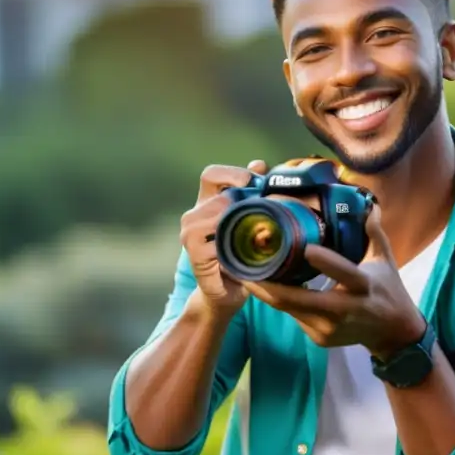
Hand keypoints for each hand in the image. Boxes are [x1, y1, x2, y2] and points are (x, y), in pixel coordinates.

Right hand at [180, 161, 267, 311]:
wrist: (231, 290)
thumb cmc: (242, 252)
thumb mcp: (251, 220)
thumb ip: (253, 192)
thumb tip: (258, 164)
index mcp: (208, 202)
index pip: (211, 174)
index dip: (232, 173)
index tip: (254, 181)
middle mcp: (194, 216)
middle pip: (216, 196)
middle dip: (243, 202)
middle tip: (264, 211)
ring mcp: (190, 237)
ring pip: (212, 217)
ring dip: (237, 223)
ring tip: (254, 232)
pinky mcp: (195, 257)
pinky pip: (212, 244)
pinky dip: (231, 247)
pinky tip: (243, 251)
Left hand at [242, 204, 426, 359]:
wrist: (393, 333)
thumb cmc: (388, 289)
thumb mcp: (384, 260)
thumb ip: (374, 233)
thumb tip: (369, 206)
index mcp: (363, 286)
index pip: (344, 273)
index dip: (326, 262)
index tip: (306, 248)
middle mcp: (344, 310)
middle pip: (299, 300)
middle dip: (269, 287)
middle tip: (246, 268)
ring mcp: (329, 328)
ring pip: (290, 310)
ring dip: (268, 294)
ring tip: (248, 275)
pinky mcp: (320, 339)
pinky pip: (295, 318)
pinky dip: (283, 303)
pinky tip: (269, 290)